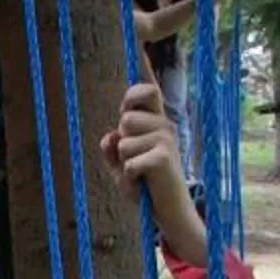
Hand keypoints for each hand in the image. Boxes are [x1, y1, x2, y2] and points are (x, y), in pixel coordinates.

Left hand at [100, 80, 204, 261]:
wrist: (170, 213)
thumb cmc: (147, 187)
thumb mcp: (123, 167)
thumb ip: (112, 150)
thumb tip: (109, 136)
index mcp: (156, 122)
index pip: (146, 91)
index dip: (136, 84)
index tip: (134, 65)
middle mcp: (164, 125)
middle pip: (126, 117)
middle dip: (122, 140)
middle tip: (133, 159)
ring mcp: (166, 140)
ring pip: (124, 142)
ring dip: (124, 163)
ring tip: (138, 175)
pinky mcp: (163, 158)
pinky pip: (129, 162)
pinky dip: (128, 178)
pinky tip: (140, 184)